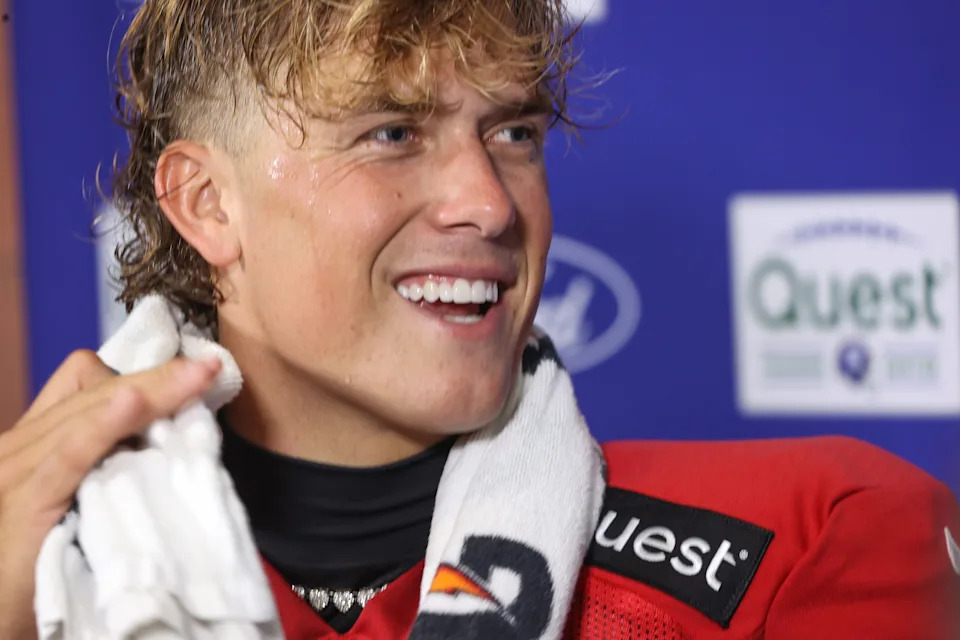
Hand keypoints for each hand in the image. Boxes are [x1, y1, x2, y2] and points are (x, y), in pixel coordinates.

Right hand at [0, 350, 220, 638]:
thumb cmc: (30, 568)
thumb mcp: (69, 507)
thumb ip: (103, 473)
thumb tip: (165, 447)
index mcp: (32, 445)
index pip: (84, 383)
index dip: (138, 375)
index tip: (192, 374)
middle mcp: (19, 448)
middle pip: (96, 391)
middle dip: (157, 378)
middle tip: (210, 367)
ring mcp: (16, 471)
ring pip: (89, 413)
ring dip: (149, 393)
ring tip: (196, 376)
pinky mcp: (22, 503)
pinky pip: (67, 456)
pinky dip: (102, 427)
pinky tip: (133, 405)